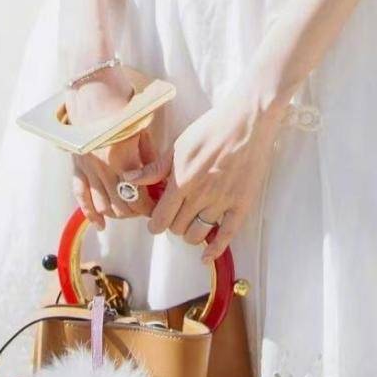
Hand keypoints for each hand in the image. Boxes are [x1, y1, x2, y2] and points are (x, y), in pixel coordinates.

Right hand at [65, 68, 158, 229]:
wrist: (92, 89)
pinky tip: (100, 224)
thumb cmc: (122, 105)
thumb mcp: (142, 131)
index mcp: (123, 161)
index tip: (158, 206)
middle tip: (146, 208)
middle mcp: (103, 170)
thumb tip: (157, 182)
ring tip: (129, 210)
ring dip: (117, 213)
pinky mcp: (76, 166)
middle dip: (136, 212)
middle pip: (121, 207)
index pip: (139, 199)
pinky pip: (81, 197)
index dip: (150, 207)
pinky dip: (90, 213)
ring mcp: (87, 170)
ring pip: (102, 206)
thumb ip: (149, 160)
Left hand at [121, 87, 284, 263]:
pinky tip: (206, 256)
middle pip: (177, 229)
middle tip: (177, 215)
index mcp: (182, 180)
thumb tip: (129, 179)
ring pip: (197, 235)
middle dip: (173, 225)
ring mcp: (222, 202)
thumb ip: (155, 168)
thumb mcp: (179, 144)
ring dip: (191, 233)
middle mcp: (200, 195)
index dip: (155, 224)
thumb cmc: (211, 128)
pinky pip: (226, 236)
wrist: (247, 121)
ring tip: (192, 222)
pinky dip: (214, 250)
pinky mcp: (241, 204)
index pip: (160, 219)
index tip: (157, 220)